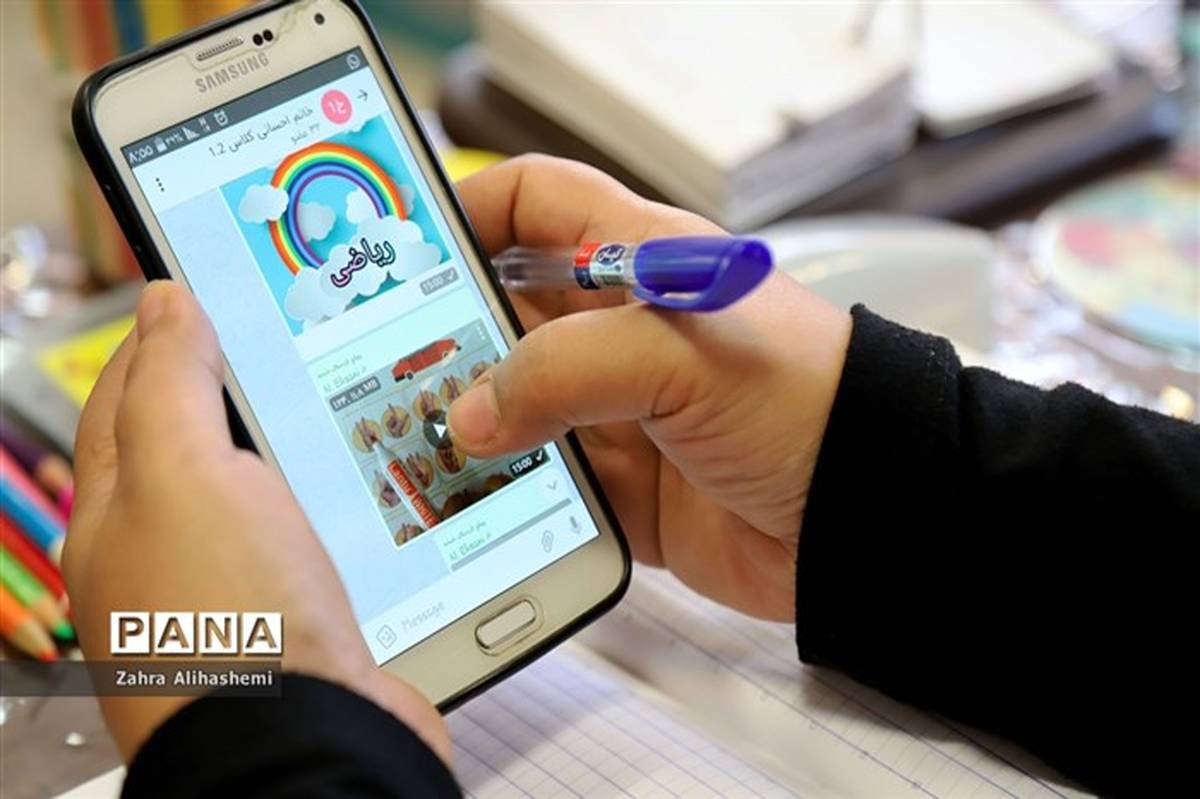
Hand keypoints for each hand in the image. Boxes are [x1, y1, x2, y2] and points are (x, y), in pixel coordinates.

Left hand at [65, 282, 449, 763]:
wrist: (305, 747)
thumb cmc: (228, 627)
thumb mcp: (185, 474)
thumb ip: (171, 385)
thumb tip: (166, 303)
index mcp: (120, 513)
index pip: (128, 393)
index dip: (165, 330)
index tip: (209, 286)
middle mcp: (172, 553)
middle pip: (202, 442)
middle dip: (239, 384)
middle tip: (290, 335)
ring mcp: (239, 589)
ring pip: (270, 491)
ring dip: (300, 447)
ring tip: (342, 401)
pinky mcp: (302, 618)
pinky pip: (322, 540)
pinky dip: (342, 507)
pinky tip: (376, 492)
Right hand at [450, 155, 851, 620]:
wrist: (872, 511)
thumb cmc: (808, 398)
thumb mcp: (682, 353)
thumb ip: (565, 371)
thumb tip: (473, 415)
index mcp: (640, 262)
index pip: (536, 204)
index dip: (469, 211)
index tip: (404, 248)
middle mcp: (622, 332)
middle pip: (506, 314)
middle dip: (448, 337)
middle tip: (384, 367)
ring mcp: (622, 410)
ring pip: (516, 406)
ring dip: (471, 426)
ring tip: (409, 441)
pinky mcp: (628, 487)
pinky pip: (546, 486)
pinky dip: (509, 497)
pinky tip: (473, 504)